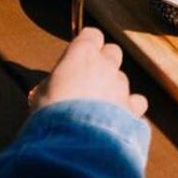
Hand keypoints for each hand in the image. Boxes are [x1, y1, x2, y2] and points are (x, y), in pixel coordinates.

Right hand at [31, 27, 147, 118]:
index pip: (92, 35)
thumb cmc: (51, 114)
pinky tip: (118, 123)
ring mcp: (122, 86)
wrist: (72, 142)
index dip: (86, 45)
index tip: (78, 57)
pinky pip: (136, 104)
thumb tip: (60, 84)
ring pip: (122, 80)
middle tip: (88, 82)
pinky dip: (129, 111)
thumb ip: (56, 81)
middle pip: (112, 52)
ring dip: (113, 90)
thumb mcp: (41, 93)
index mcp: (83, 54)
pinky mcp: (133, 108)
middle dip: (104, 63)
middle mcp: (106, 65)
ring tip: (97, 111)